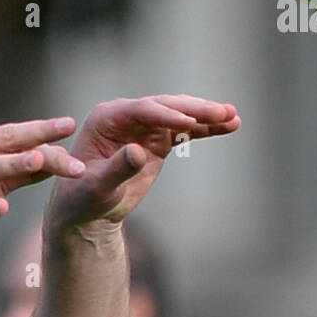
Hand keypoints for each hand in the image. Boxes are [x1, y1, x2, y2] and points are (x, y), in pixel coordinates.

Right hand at [0, 117, 87, 262]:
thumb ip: (20, 171)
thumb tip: (58, 159)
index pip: (14, 134)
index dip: (42, 130)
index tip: (70, 125)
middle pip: (3, 141)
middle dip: (36, 134)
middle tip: (65, 129)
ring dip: (12, 163)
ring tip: (39, 161)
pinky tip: (2, 208)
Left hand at [48, 94, 240, 226]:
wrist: (86, 209)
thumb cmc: (83, 197)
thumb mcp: (97, 187)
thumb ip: (117, 169)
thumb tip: (138, 151)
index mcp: (105, 119)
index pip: (141, 110)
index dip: (166, 115)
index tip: (190, 122)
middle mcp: (124, 116)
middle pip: (165, 106)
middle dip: (194, 110)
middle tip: (222, 112)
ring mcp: (143, 127)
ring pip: (179, 115)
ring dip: (206, 116)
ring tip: (233, 117)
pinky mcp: (156, 140)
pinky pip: (185, 131)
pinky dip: (205, 129)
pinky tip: (230, 125)